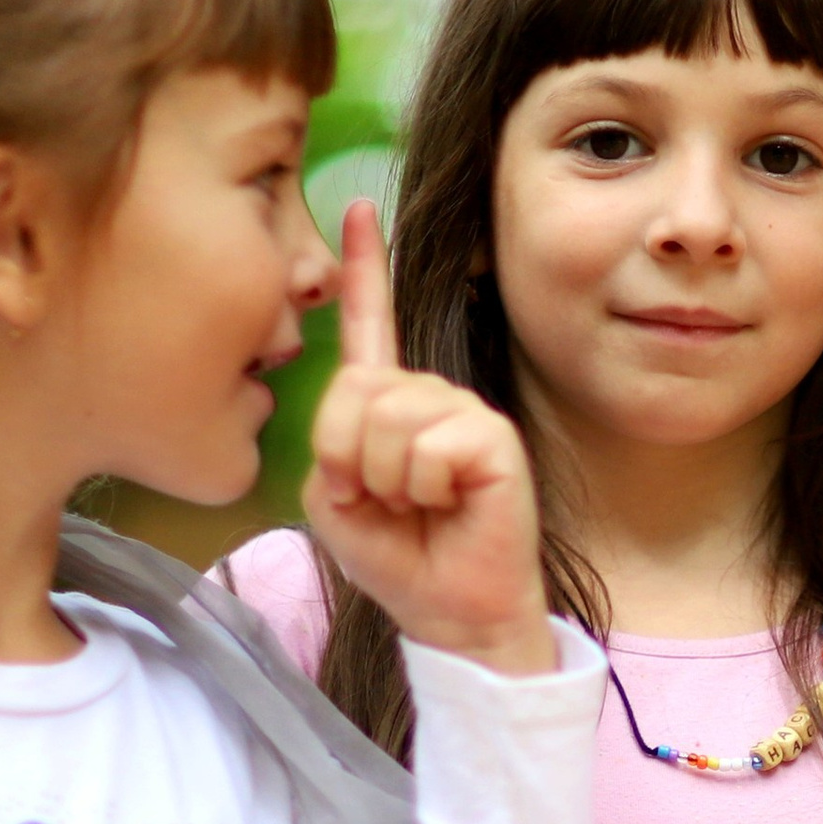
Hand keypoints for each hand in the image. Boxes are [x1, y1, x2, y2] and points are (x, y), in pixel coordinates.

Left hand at [303, 200, 553, 673]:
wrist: (451, 613)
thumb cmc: (399, 559)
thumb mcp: (334, 496)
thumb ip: (329, 439)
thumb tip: (369, 403)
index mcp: (388, 405)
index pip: (371, 328)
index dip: (363, 271)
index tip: (359, 211)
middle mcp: (429, 397)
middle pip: (356, 389)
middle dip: (352, 457)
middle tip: (388, 502)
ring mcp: (465, 413)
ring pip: (387, 417)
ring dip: (388, 478)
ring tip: (419, 507)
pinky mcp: (493, 439)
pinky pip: (431, 443)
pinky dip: (425, 485)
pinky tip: (451, 504)